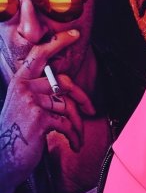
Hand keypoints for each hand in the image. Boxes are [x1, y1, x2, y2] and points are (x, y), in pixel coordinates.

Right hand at [0, 30, 94, 192]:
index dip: (58, 43)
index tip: (74, 35)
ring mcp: (31, 101)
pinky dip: (74, 136)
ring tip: (79, 137)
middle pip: (63, 82)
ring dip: (78, 125)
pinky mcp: (40, 117)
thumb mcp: (25, 107)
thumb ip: (41, 93)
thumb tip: (65, 88)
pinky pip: (67, 123)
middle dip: (82, 97)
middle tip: (91, 109)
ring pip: (67, 106)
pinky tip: (75, 145)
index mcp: (20, 80)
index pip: (40, 54)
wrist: (5, 156)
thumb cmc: (18, 133)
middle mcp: (24, 86)